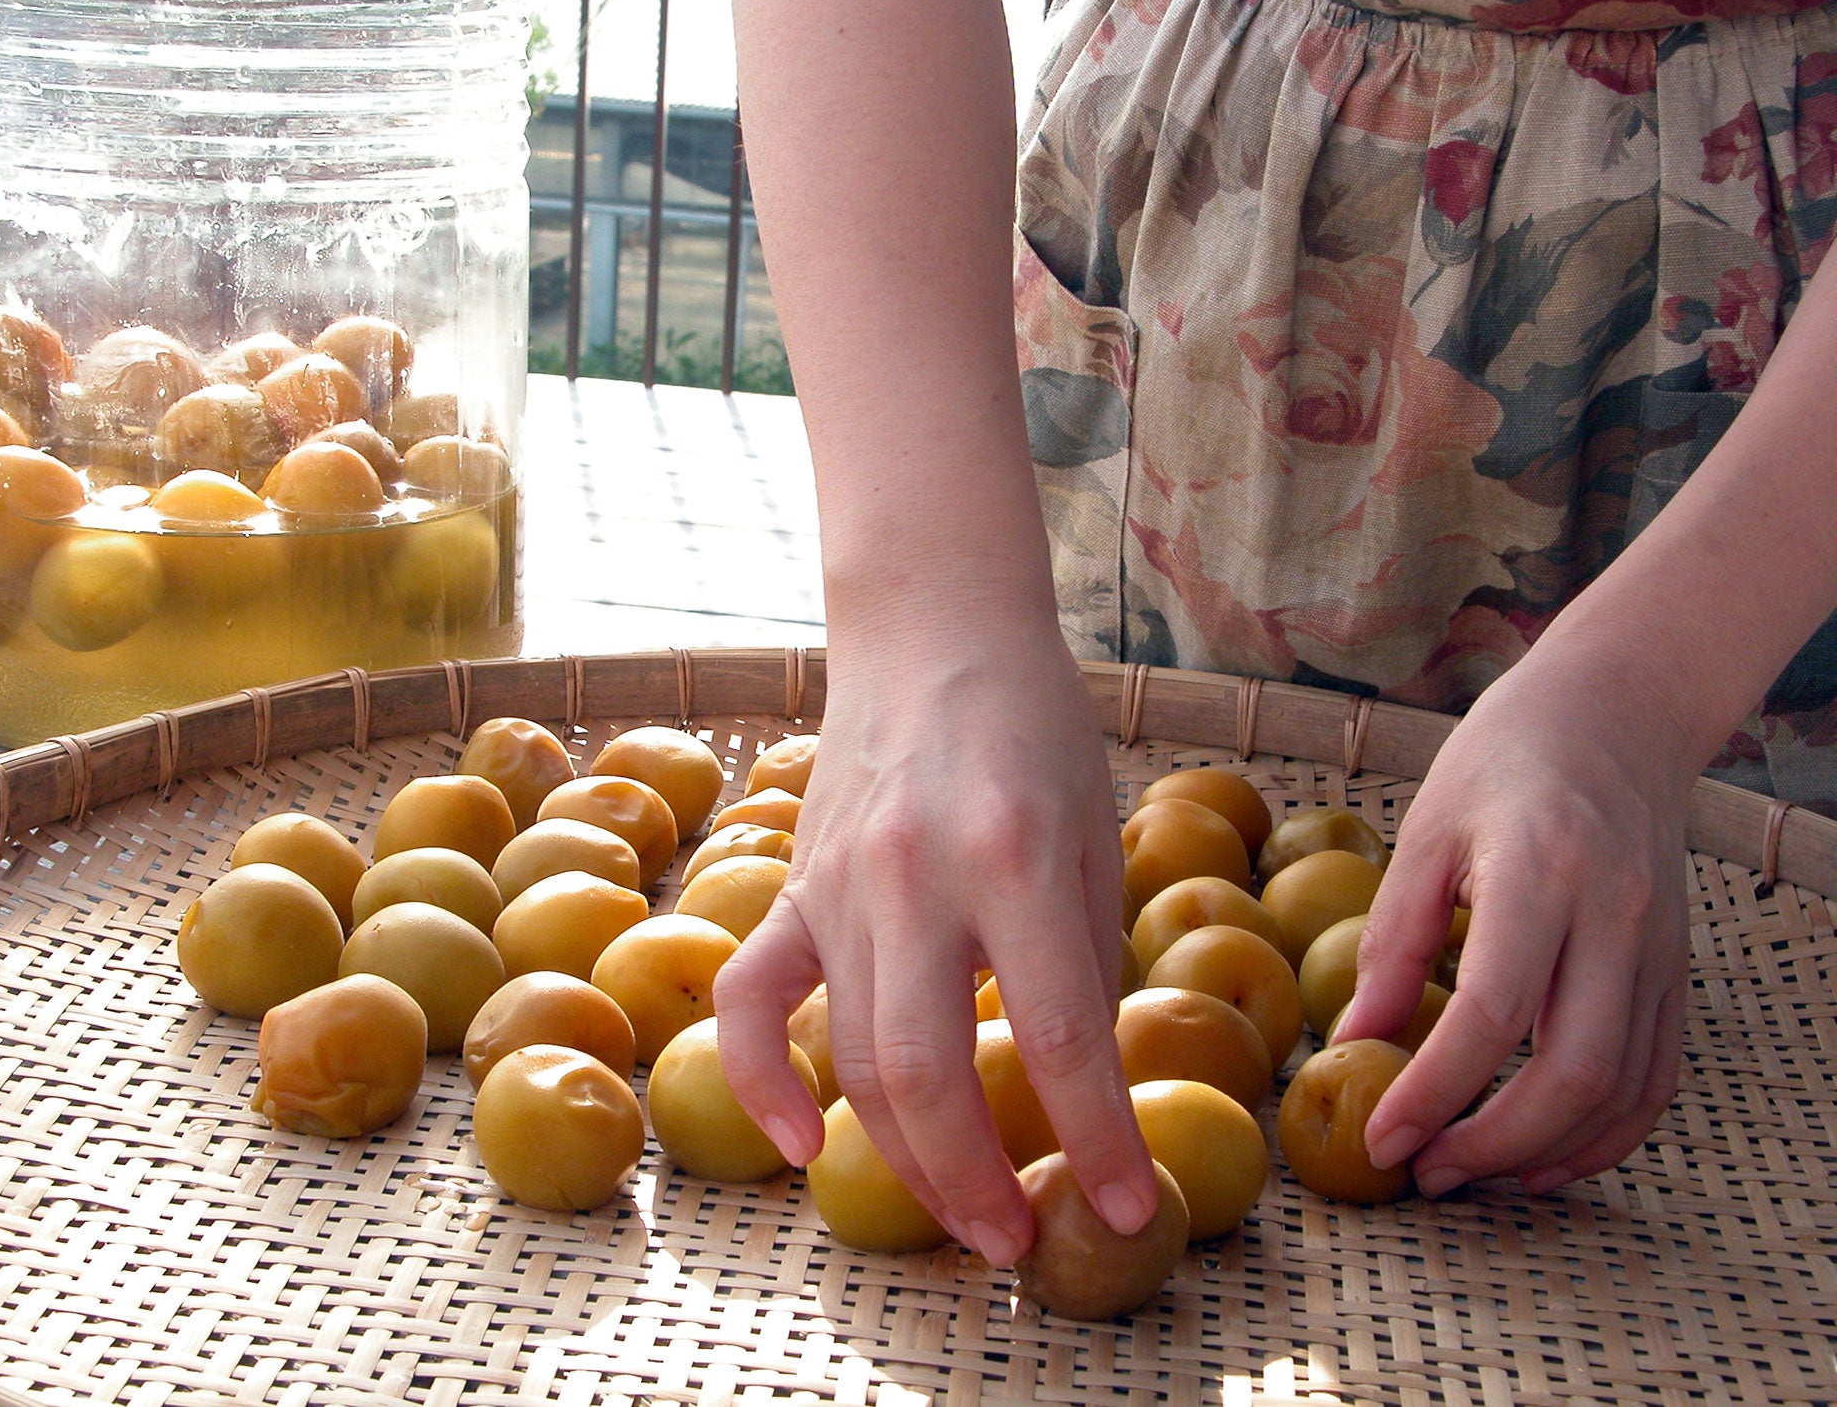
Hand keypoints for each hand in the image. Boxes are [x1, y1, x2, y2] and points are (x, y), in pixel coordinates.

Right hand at [713, 609, 1159, 1266]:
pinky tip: (795, 1148)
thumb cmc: (1035, 727)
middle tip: (1017, 1245)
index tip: (1123, 1209)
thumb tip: (1081, 1082)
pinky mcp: (793, 885)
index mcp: (1015, 854)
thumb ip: (1084, 957)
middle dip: (976, 1181)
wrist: (934, 631)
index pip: (1061, 1034)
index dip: (1095, 1139)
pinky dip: (760, 1082)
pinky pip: (752, 997)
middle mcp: (916, 873)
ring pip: (849, 1056)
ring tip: (961, 1215)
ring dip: (903, 1158)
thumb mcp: (1095, 832)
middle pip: (927, 1071)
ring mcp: (838, 883)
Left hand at [1333, 647, 1691, 1195]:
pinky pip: (1653, 1078)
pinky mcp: (1676, 971)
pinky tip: (1542, 1157)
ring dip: (1547, 1152)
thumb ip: (1392, 943)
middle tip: (1425, 1174)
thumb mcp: (1424, 834)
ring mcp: (1659, 949)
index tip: (1382, 1137)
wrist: (1615, 718)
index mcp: (1540, 872)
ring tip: (1469, 1174)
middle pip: (1573, 1072)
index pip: (1492, 1013)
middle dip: (1494, 1143)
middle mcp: (1615, 918)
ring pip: (1623, 1090)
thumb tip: (1352, 1042)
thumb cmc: (1501, 764)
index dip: (1434, 1090)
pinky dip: (1603, 1134)